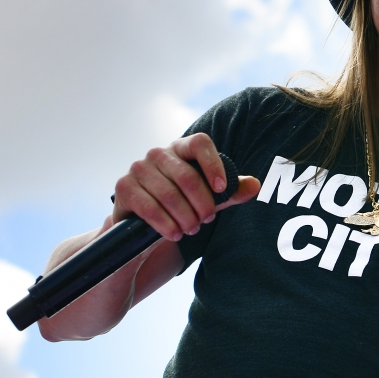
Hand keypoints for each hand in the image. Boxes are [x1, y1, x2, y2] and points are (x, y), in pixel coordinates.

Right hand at [112, 133, 259, 240]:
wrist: (144, 223)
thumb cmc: (182, 204)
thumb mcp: (209, 198)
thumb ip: (231, 191)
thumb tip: (255, 185)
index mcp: (181, 148)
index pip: (200, 143)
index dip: (213, 164)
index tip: (222, 189)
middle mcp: (158, 153)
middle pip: (187, 175)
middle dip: (202, 203)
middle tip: (207, 220)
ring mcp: (138, 168)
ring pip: (169, 194)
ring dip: (185, 217)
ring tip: (192, 229)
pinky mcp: (124, 187)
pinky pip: (149, 207)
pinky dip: (166, 224)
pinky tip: (175, 234)